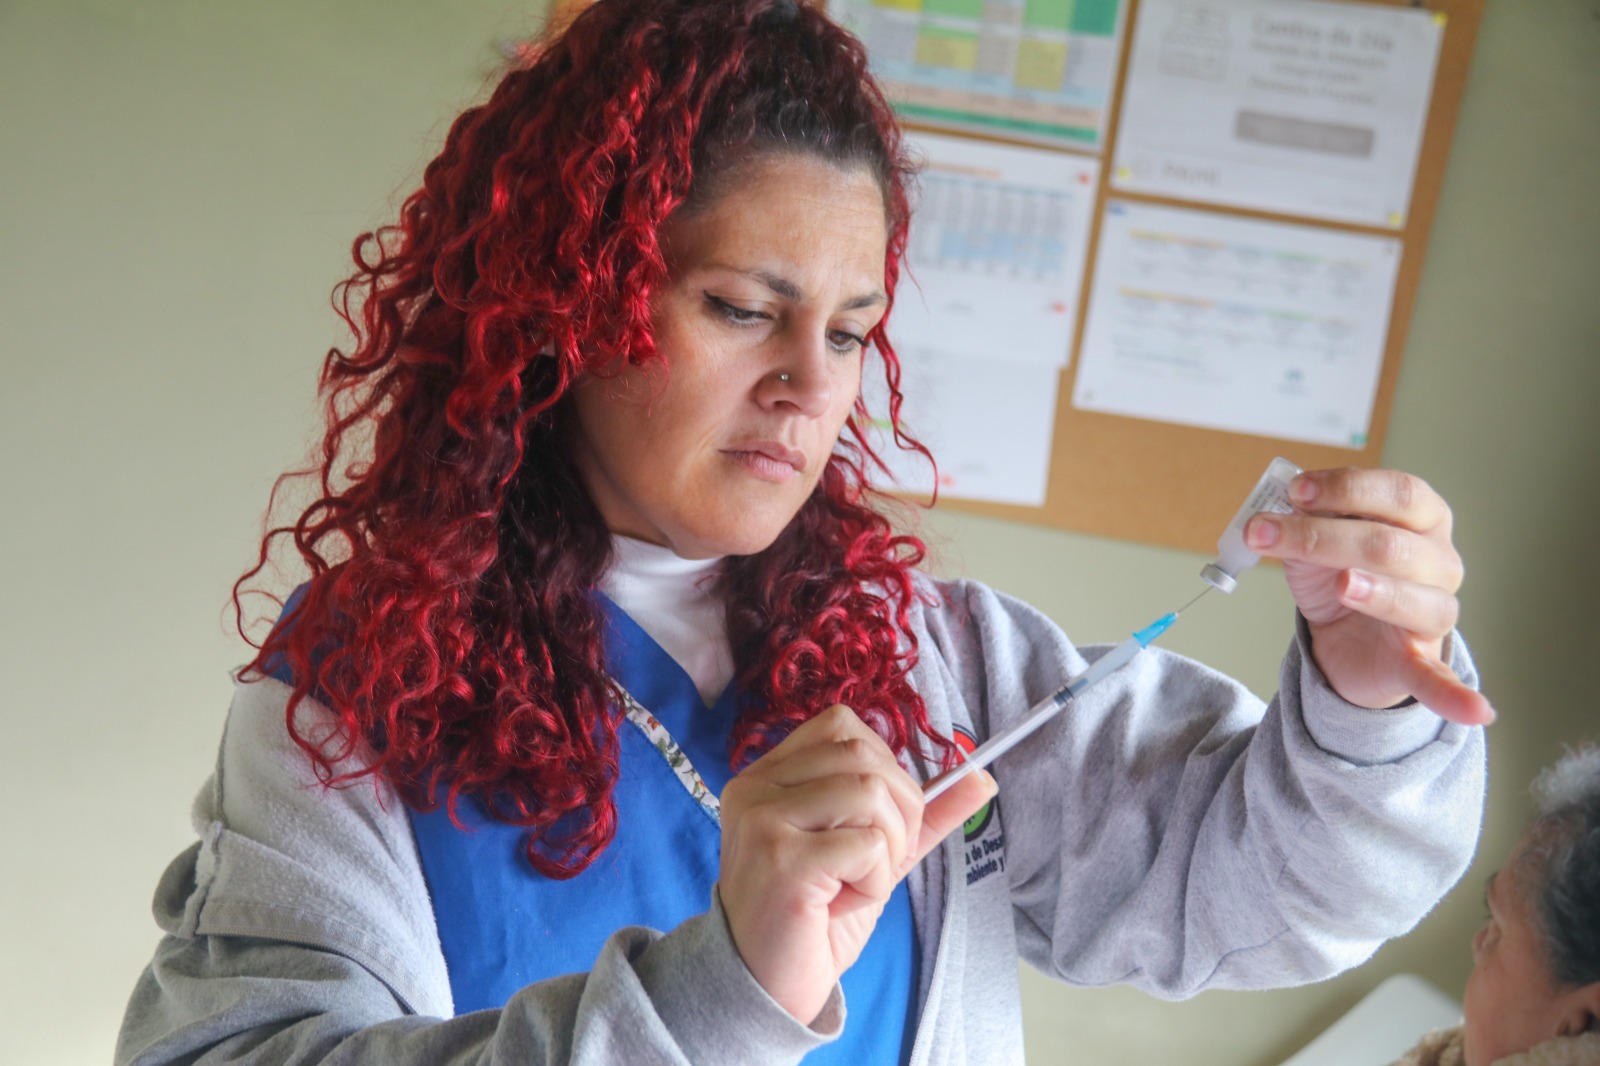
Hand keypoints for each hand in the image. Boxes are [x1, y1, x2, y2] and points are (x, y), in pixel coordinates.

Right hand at [717, 704, 996, 1023]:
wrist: (765, 987)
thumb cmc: (814, 918)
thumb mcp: (872, 853)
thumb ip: (919, 813)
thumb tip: (982, 776)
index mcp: (769, 774)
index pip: (843, 725)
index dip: (884, 767)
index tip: (875, 821)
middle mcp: (756, 786)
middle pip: (865, 754)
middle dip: (899, 812)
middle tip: (875, 863)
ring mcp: (762, 818)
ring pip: (870, 792)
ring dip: (887, 849)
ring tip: (855, 884)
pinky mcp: (781, 857)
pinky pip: (867, 843)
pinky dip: (874, 881)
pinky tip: (841, 904)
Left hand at [1243, 467, 1493, 725]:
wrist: (1343, 636)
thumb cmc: (1337, 573)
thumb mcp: (1317, 540)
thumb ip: (1310, 517)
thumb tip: (1291, 498)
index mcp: (1422, 519)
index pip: (1399, 492)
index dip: (1348, 488)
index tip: (1296, 490)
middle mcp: (1439, 561)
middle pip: (1391, 544)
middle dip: (1322, 535)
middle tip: (1264, 531)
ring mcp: (1434, 612)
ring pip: (1414, 599)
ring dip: (1374, 590)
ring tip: (1341, 584)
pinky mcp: (1419, 660)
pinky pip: (1440, 679)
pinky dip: (1456, 696)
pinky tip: (1477, 711)